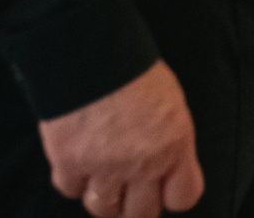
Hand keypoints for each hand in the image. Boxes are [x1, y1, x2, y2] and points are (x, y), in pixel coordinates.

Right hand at [38, 61, 203, 217]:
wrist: (91, 52)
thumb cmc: (134, 68)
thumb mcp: (170, 101)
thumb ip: (171, 138)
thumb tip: (166, 162)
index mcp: (175, 144)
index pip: (184, 197)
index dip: (172, 194)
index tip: (163, 188)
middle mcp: (143, 164)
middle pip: (141, 215)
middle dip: (135, 206)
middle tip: (128, 192)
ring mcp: (104, 167)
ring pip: (103, 209)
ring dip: (102, 198)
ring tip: (101, 180)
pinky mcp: (69, 164)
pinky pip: (71, 190)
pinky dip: (73, 180)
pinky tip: (77, 162)